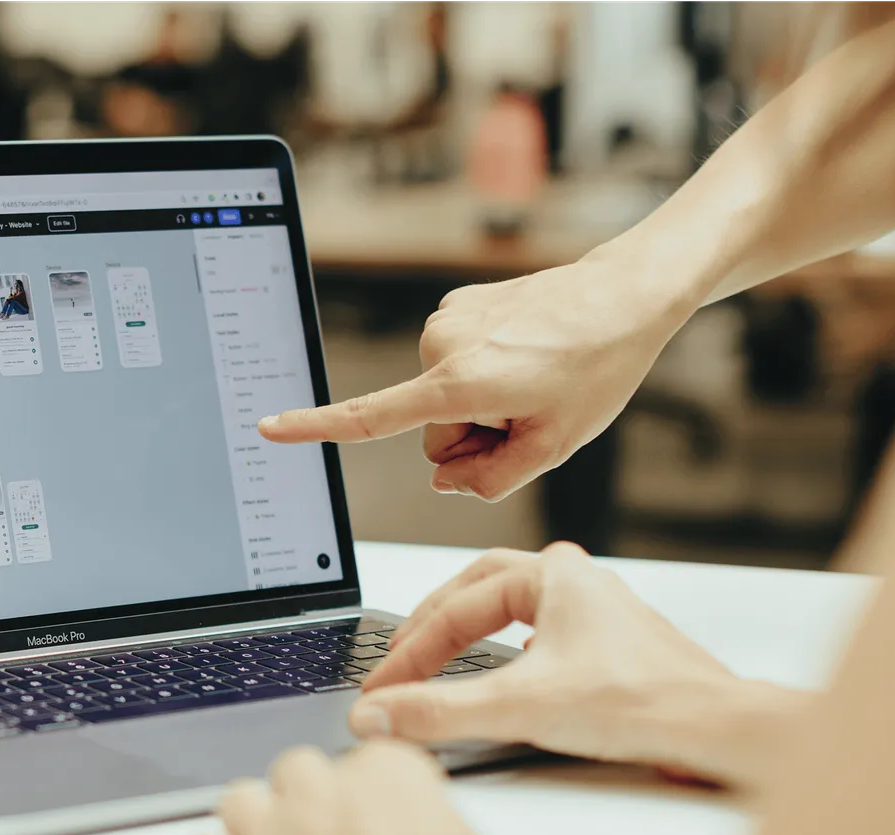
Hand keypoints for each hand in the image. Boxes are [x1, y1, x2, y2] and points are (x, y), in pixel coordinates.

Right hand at [259, 254, 693, 500]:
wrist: (625, 294)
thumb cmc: (598, 367)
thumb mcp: (554, 446)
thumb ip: (489, 480)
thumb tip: (445, 479)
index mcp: (460, 383)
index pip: (373, 417)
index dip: (317, 427)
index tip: (269, 429)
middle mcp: (441, 346)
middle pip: (430, 429)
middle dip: (473, 435)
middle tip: (532, 414)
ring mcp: (447, 322)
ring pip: (442, 396)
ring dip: (483, 402)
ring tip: (538, 380)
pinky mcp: (458, 307)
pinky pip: (457, 362)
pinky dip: (488, 369)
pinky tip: (530, 355)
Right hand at [351, 543, 808, 786]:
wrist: (720, 730)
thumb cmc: (645, 703)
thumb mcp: (521, 708)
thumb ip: (439, 712)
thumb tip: (377, 715)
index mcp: (552, 572)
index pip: (453, 610)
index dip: (407, 653)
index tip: (382, 689)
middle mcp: (576, 579)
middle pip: (476, 588)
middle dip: (430, 624)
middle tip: (398, 658)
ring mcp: (596, 610)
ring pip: (511, 604)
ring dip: (468, 627)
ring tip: (436, 652)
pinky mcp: (610, 644)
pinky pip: (542, 629)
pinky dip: (507, 646)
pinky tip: (507, 671)